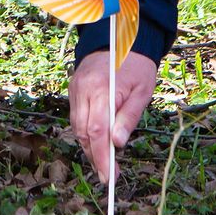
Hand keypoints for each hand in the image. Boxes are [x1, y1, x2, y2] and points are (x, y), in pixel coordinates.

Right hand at [69, 50, 158, 181]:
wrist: (120, 38)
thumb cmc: (136, 66)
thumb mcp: (142, 92)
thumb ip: (129, 118)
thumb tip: (118, 144)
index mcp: (102, 89)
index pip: (97, 131)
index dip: (102, 156)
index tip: (109, 176)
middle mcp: (83, 89)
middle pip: (84, 132)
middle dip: (95, 157)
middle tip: (108, 175)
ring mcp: (75, 89)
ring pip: (77, 127)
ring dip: (89, 147)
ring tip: (103, 162)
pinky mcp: (73, 89)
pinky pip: (76, 117)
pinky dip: (85, 133)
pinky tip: (96, 143)